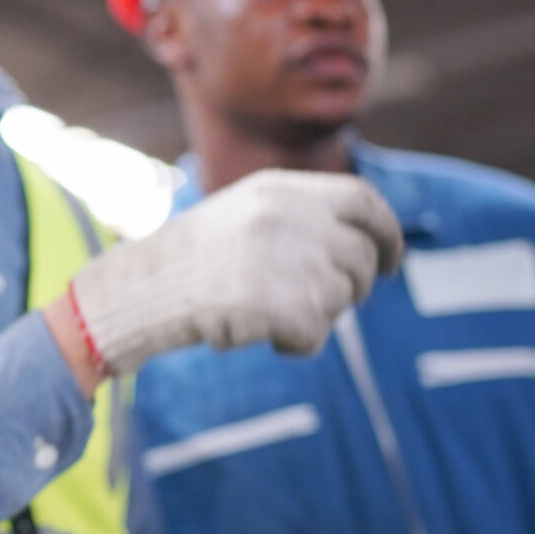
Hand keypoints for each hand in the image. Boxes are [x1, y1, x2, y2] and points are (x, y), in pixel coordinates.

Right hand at [65, 170, 402, 374]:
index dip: (387, 234)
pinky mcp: (280, 305)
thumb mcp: (247, 213)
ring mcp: (286, 259)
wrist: (142, 291)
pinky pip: (316, 335)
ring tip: (272, 311)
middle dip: (354, 286)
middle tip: (325, 301)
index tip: (391, 263)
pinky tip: (262, 334)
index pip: (363, 202)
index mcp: (280, 190)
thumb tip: (369, 242)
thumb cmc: (195, 260)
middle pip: (360, 257)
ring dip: (319, 314)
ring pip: (342, 297)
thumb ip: (303, 216)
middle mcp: (289, 217)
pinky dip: (296, 343)